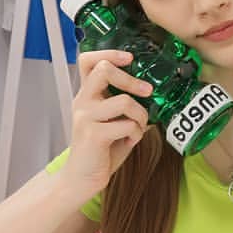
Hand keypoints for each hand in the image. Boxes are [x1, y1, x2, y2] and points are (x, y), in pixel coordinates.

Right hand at [61, 50, 153, 199]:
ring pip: (124, 101)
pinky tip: (130, 142)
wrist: (82, 179)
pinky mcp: (93, 134)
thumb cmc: (101, 150)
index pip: (88, 61)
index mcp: (87, 95)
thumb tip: (151, 91)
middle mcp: (83, 102)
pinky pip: (127, 125)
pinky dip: (136, 133)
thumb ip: (123, 104)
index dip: (109, 53)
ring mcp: (86, 117)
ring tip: (138, 127)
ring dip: (141, 115)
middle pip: (103, 70)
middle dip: (131, 80)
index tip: (129, 58)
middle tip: (147, 91)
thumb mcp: (112, 121)